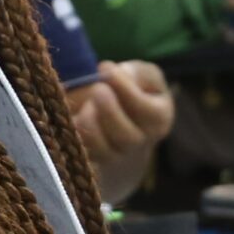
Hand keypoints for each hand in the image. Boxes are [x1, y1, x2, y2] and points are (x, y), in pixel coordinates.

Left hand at [71, 60, 174, 202]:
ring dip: (90, 124)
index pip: (147, 109)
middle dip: (110, 111)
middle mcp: (141, 143)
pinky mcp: (94, 165)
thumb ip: (134, 72)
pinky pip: (83, 156)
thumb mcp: (142, 76)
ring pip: (104, 150)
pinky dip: (75, 137)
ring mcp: (116, 158)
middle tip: (97, 89)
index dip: (125, 89)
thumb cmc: (132, 93)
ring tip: (85, 105)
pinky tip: (73, 117)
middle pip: (128, 136)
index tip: (106, 68)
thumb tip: (110, 73)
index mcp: (160, 119)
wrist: (119, 124)